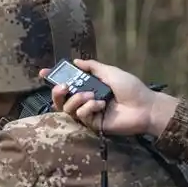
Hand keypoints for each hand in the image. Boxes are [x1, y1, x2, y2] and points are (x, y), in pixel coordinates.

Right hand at [38, 59, 177, 136]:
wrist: (144, 106)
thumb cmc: (131, 88)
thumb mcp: (110, 72)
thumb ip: (93, 67)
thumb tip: (76, 61)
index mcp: (89, 87)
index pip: (67, 83)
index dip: (53, 79)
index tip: (43, 72)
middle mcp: (85, 100)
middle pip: (61, 100)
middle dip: (57, 92)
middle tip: (63, 87)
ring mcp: (88, 113)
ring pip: (68, 109)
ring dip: (77, 100)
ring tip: (92, 96)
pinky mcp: (93, 125)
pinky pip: (80, 116)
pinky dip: (88, 108)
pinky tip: (100, 105)